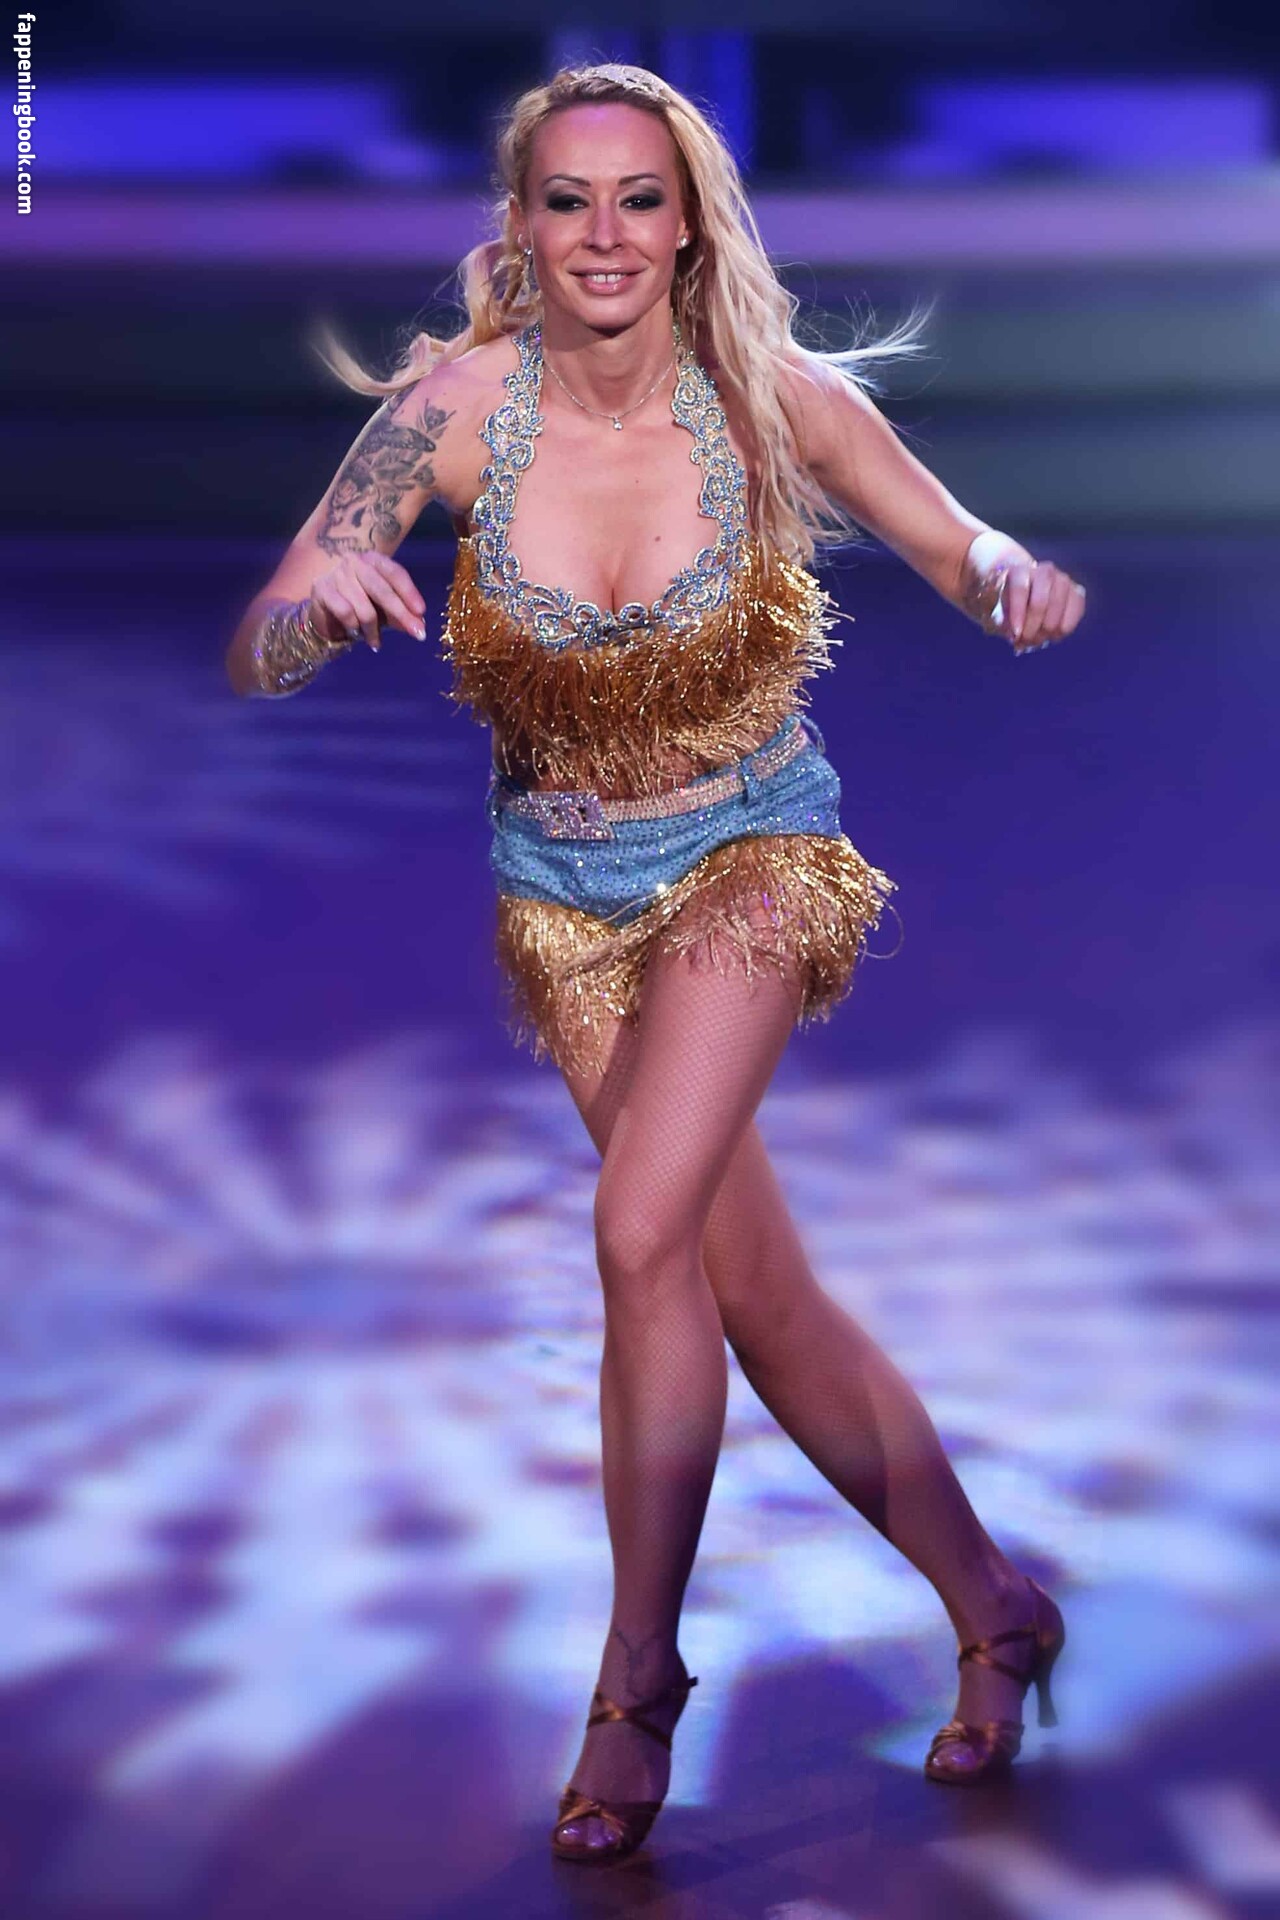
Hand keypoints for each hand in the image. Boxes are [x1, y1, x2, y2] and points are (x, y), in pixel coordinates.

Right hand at [308, 551, 426, 651]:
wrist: (324, 612)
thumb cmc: (359, 606)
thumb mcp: (384, 609)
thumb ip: (402, 614)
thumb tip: (420, 627)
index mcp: (373, 560)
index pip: (395, 573)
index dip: (410, 592)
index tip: (421, 612)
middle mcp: (355, 562)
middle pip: (382, 590)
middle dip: (401, 614)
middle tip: (417, 634)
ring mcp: (337, 574)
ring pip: (364, 607)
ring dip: (372, 630)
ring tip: (375, 642)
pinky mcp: (321, 588)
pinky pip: (345, 612)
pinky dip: (354, 627)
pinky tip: (355, 633)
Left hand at [970, 555, 1086, 654]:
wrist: (1026, 592)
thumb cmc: (1008, 603)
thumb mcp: (996, 611)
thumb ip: (1002, 622)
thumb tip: (1015, 636)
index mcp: (1020, 571)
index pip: (1020, 589)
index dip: (1018, 614)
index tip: (1015, 635)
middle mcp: (1044, 571)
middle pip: (1040, 602)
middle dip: (1032, 627)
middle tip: (1025, 642)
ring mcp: (1063, 580)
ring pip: (1059, 608)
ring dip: (1048, 630)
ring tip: (1037, 640)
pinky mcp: (1077, 591)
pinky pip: (1076, 611)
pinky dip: (1065, 627)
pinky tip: (1053, 635)